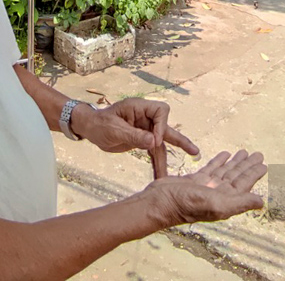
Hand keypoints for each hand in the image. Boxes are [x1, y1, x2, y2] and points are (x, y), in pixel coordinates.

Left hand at [72, 98, 198, 174]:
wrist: (90, 129)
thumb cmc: (99, 123)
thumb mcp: (114, 130)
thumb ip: (134, 136)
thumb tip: (153, 143)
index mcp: (139, 108)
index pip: (161, 111)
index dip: (161, 125)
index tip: (153, 141)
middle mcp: (145, 118)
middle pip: (166, 128)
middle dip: (179, 141)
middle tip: (194, 152)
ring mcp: (145, 130)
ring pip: (161, 144)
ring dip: (165, 160)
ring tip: (175, 177)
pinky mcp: (142, 141)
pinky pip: (153, 152)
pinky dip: (156, 164)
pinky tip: (161, 176)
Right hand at [144, 149, 266, 225]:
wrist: (160, 203)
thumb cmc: (186, 206)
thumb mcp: (216, 204)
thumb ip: (240, 202)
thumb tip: (262, 202)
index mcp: (226, 200)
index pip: (244, 184)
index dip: (254, 174)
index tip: (263, 164)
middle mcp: (218, 193)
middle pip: (236, 176)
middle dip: (247, 166)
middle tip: (258, 154)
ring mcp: (206, 186)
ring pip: (225, 171)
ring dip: (235, 162)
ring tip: (244, 152)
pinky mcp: (195, 180)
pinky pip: (211, 168)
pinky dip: (219, 161)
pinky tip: (225, 155)